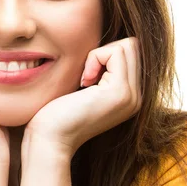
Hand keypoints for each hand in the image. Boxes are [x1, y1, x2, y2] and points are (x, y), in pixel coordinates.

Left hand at [24, 37, 141, 157]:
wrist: (50, 140)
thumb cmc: (56, 114)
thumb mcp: (84, 88)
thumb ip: (99, 71)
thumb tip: (103, 45)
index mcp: (129, 96)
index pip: (130, 53)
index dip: (104, 54)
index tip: (85, 76)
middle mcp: (137, 98)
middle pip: (132, 46)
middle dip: (104, 51)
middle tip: (85, 76)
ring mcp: (132, 96)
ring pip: (127, 46)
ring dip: (99, 54)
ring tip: (84, 79)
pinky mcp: (120, 92)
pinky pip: (116, 52)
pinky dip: (95, 58)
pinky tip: (83, 81)